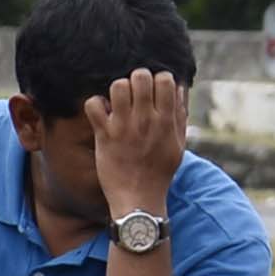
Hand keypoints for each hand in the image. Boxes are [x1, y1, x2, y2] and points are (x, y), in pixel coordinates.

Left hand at [82, 69, 189, 218]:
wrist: (139, 198)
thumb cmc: (159, 172)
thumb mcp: (178, 145)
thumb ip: (180, 116)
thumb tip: (179, 88)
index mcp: (166, 121)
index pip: (165, 79)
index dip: (158, 80)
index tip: (154, 92)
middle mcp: (146, 120)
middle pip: (140, 76)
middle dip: (137, 80)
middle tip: (134, 95)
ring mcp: (124, 126)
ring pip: (118, 86)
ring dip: (117, 90)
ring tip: (118, 103)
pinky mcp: (104, 134)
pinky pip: (94, 105)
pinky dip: (95, 105)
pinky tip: (102, 113)